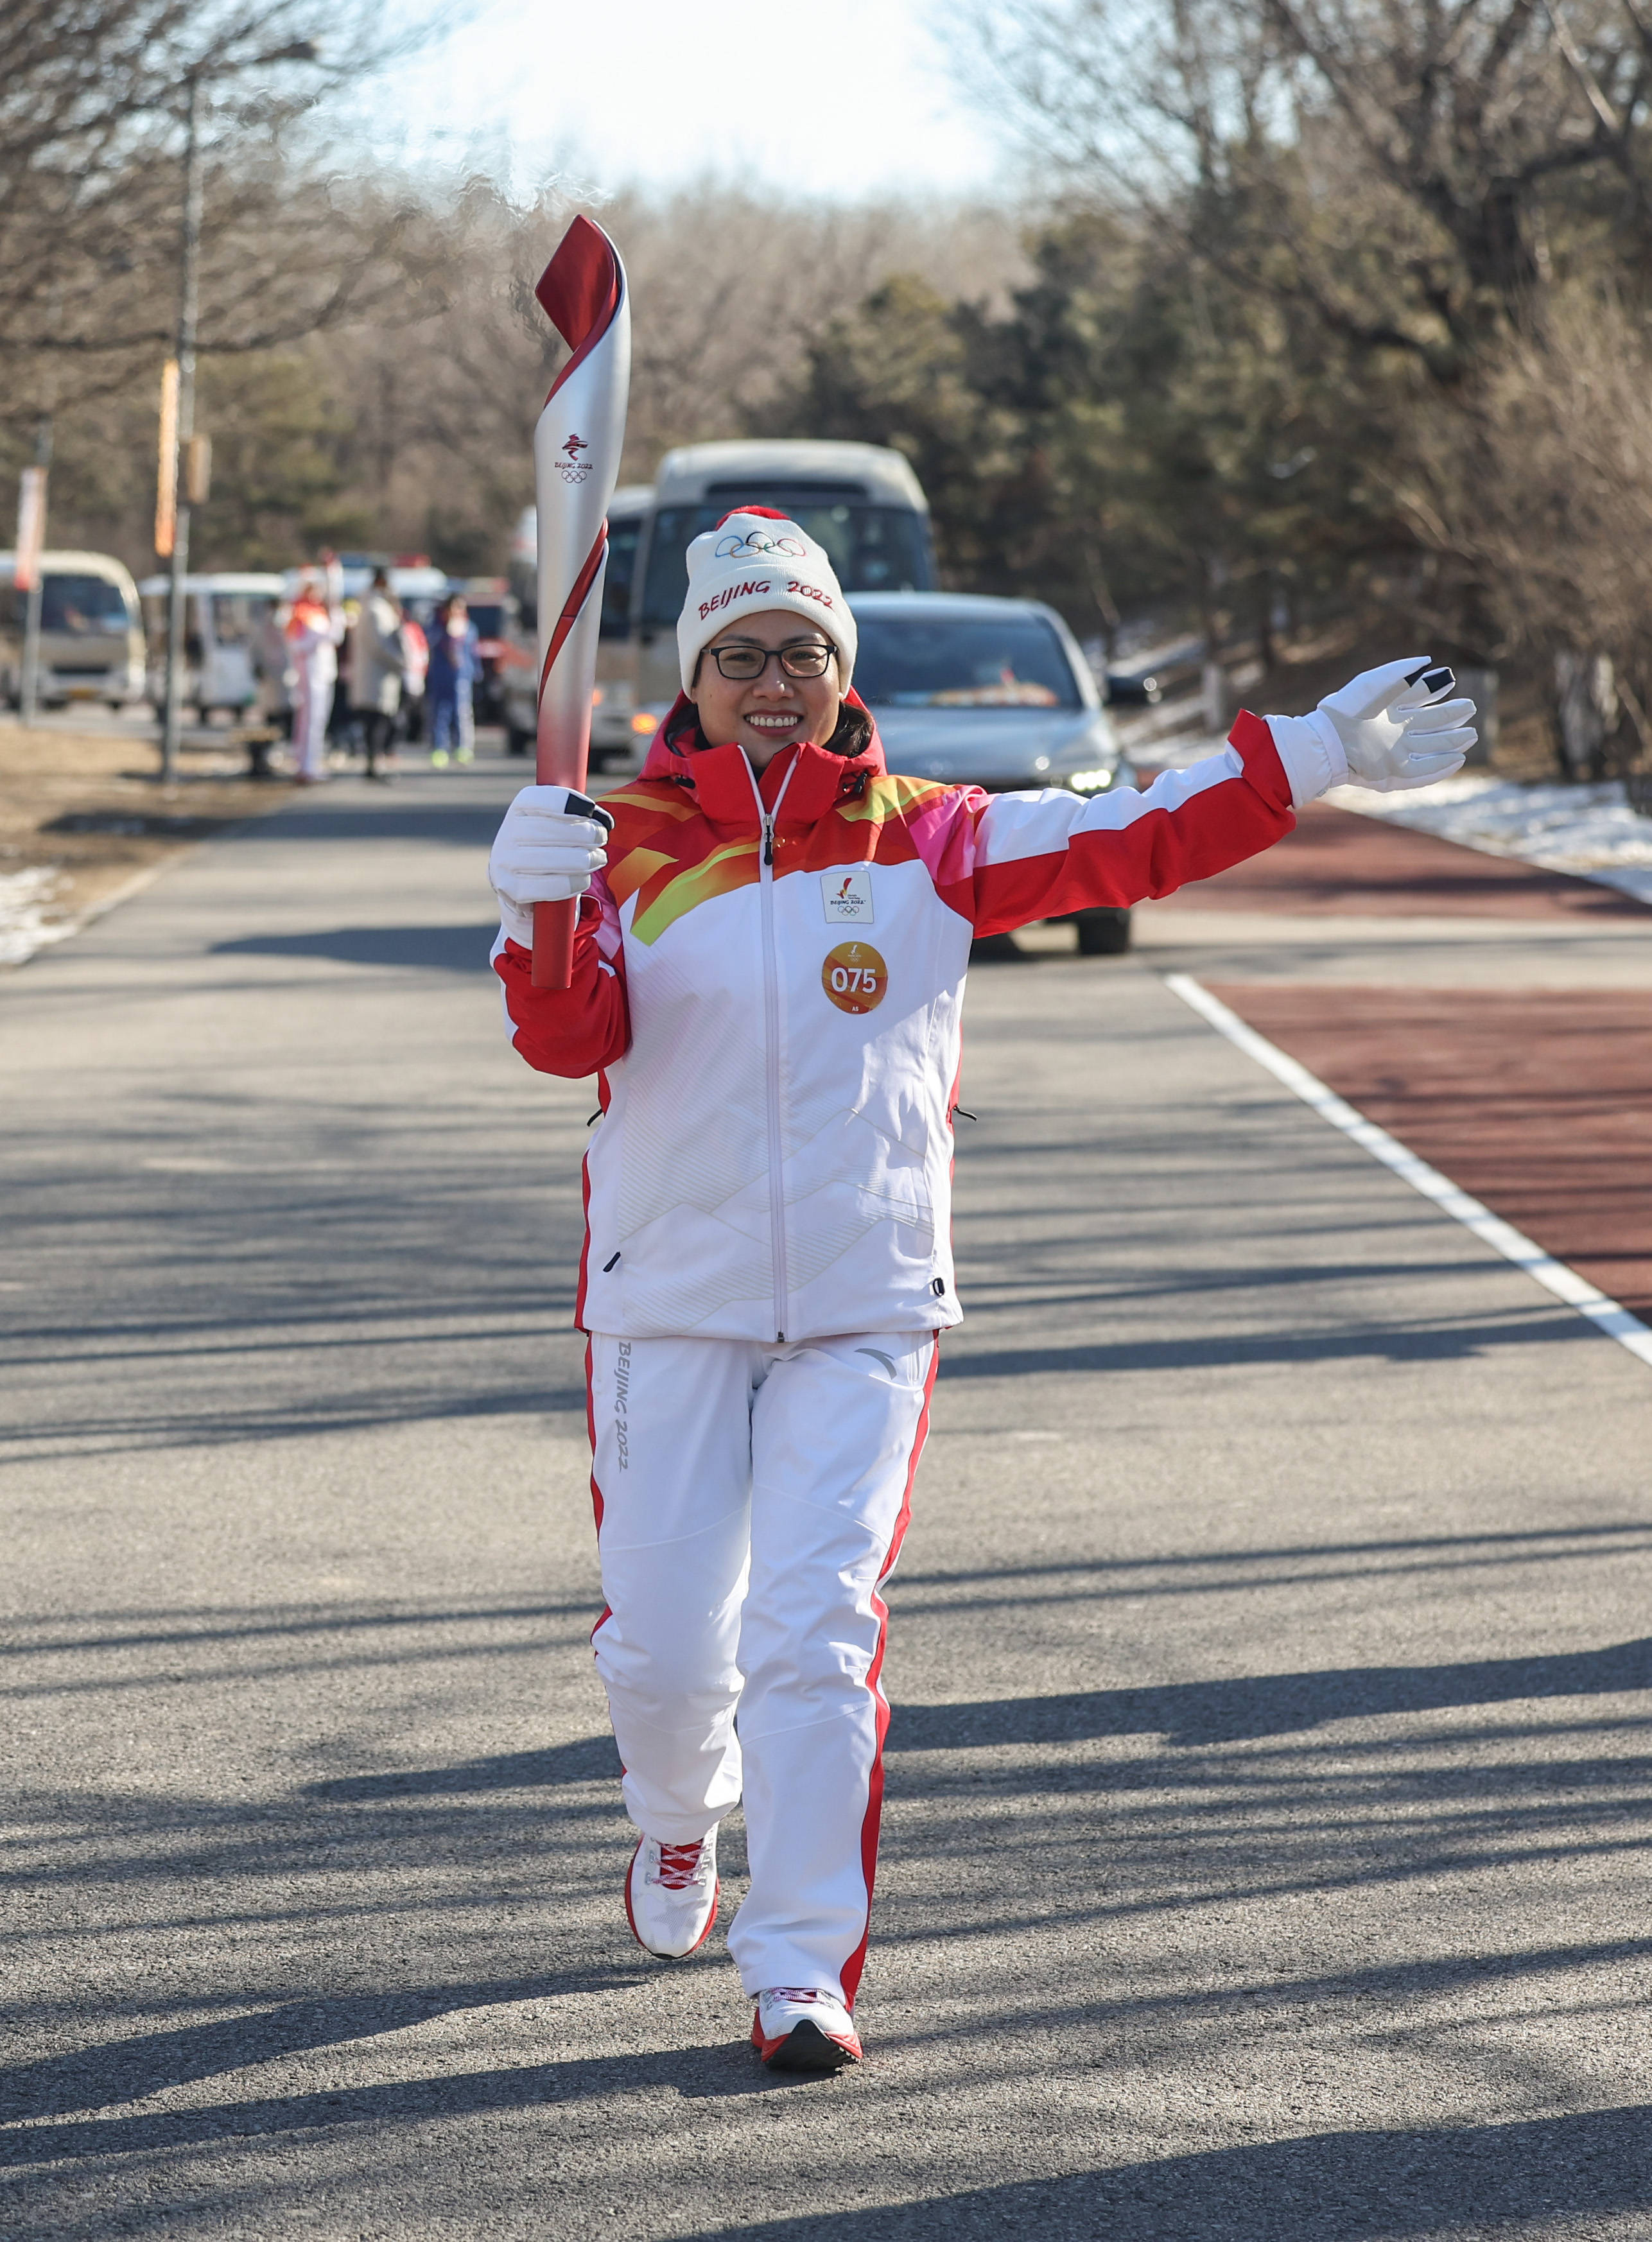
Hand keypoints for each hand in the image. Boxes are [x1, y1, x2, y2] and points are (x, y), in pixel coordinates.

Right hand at [489, 785, 613, 944]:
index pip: (537, 799)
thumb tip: (604, 821)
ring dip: (585, 859)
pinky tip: (584, 879)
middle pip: (551, 830)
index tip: (589, 810)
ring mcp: (506, 863)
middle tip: (602, 837)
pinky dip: (575, 883)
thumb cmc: (548, 848)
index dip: (566, 801)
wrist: (521, 885)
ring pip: (554, 859)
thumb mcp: (557, 824)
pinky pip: (552, 886)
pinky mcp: (512, 890)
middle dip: (586, 833)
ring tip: (599, 858)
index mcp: (518, 811)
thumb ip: (576, 815)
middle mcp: (507, 834)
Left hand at [1315, 658, 1476, 792]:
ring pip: (1429, 747)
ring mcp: (1393, 753)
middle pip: (1429, 723)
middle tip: (1470, 708)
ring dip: (1451, 742)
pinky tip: (1457, 759)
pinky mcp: (1391, 773)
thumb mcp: (1373, 683)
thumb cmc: (1346, 709)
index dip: (1435, 688)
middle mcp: (1392, 731)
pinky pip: (1421, 772)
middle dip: (1451, 715)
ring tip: (1471, 735)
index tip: (1449, 679)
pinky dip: (1440, 767)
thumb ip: (1401, 671)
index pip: (1417, 697)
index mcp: (1386, 708)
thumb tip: (1429, 662)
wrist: (1328, 740)